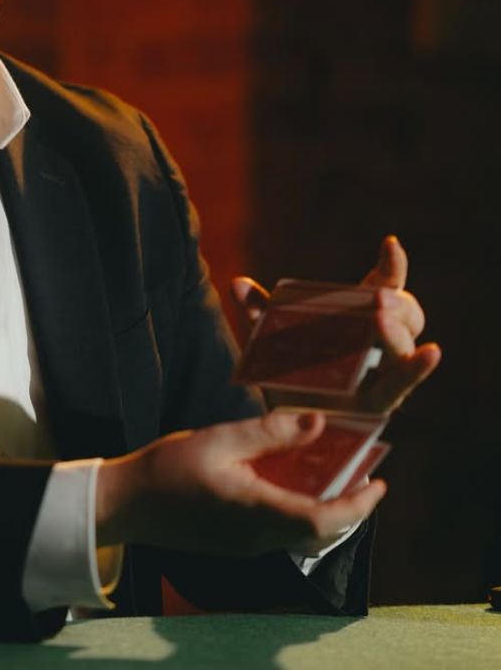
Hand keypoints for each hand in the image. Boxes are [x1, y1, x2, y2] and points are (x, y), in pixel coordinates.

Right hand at [96, 411, 384, 555]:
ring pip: (301, 536)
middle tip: (364, 479)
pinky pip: (280, 535)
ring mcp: (244, 547)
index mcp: (256, 512)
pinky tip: (292, 486)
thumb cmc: (167, 469)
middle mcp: (256, 538)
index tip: (379, 484)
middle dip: (349, 510)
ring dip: (325, 512)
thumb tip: (319, 423)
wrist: (125, 505)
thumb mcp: (220, 438)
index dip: (358, 506)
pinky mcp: (233, 545)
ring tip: (335, 479)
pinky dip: (299, 514)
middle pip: (320, 533)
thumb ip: (270, 433)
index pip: (323, 520)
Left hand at [230, 235, 440, 416]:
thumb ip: (257, 313)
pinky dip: (417, 369)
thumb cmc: (286, 374)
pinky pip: (401, 385)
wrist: (284, 424)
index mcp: (359, 317)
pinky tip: (431, 354)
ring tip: (380, 321)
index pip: (383, 286)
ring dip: (396, 331)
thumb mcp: (270, 339)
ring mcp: (383, 372)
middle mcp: (378, 342)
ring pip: (404, 345)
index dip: (391, 266)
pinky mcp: (379, 402)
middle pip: (405, 312)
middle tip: (377, 300)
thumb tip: (238, 283)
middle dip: (396, 302)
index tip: (390, 244)